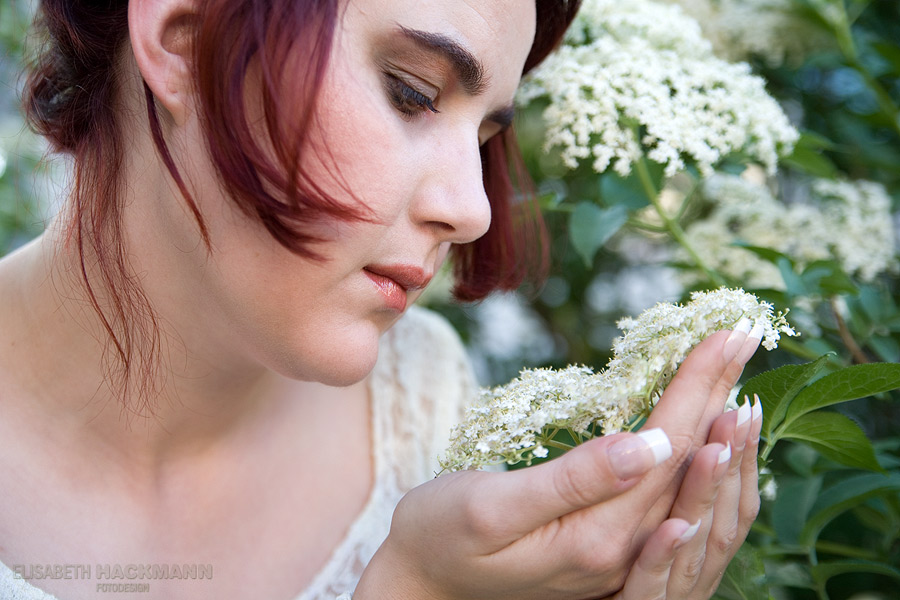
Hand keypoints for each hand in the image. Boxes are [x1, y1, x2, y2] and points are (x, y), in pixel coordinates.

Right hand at [354, 326, 762, 599]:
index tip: (724, 335)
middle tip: (743, 336)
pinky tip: (702, 436)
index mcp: (597, 536)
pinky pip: (668, 498)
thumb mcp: (492, 506)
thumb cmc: (439, 536)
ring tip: (736, 377)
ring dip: (712, 424)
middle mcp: (621, 552)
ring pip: (683, 482)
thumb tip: (650, 443)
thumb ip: (573, 480)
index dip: (696, 388)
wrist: (419, 583)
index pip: (666, 450)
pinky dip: (693, 458)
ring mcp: (618, 556)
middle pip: (685, 463)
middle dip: (715, 394)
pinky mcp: (607, 549)